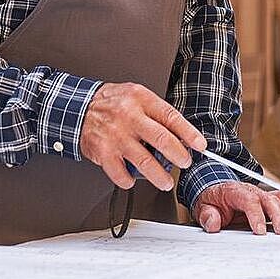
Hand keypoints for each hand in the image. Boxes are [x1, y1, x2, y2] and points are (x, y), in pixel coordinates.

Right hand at [79, 82, 205, 191]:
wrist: (79, 107)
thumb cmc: (113, 103)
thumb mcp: (137, 96)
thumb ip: (157, 113)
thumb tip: (182, 135)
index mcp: (141, 99)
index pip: (171, 117)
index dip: (188, 133)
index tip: (200, 145)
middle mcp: (129, 117)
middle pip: (161, 139)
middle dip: (179, 155)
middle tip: (185, 163)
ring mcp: (115, 135)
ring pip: (144, 161)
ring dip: (159, 176)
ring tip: (166, 182)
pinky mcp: (103, 152)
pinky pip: (121, 174)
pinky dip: (129, 181)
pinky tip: (133, 180)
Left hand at [193, 182, 279, 234]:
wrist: (216, 193)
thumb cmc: (213, 201)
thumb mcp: (203, 208)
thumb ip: (207, 216)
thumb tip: (213, 224)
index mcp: (235, 191)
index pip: (249, 199)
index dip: (256, 215)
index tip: (259, 231)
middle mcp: (252, 191)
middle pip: (270, 199)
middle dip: (278, 216)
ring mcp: (263, 195)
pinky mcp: (270, 201)